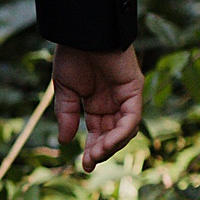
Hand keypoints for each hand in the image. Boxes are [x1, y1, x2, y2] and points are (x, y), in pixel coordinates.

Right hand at [52, 44, 143, 170]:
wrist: (83, 33)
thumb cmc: (72, 56)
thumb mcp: (65, 90)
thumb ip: (66, 115)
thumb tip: (64, 141)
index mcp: (98, 104)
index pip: (99, 133)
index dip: (93, 150)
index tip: (84, 165)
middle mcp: (115, 103)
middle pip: (113, 135)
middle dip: (102, 150)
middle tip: (89, 163)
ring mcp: (127, 97)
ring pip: (125, 129)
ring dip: (112, 144)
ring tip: (96, 154)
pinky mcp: (135, 89)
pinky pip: (132, 117)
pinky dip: (122, 131)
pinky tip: (108, 140)